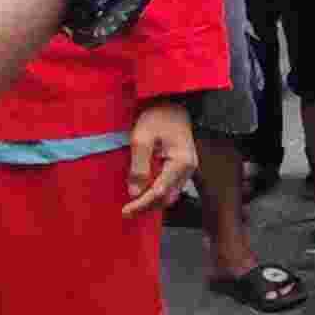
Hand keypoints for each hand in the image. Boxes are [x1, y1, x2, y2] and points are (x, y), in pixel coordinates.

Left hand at [123, 99, 194, 215]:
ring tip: (133, 204)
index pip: (159, 191)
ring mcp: (188, 169)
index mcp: (180, 162)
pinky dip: (157, 192)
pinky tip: (144, 191)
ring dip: (152, 201)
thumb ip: (138, 167)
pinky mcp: (183, 167)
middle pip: (167, 198)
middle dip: (147, 207)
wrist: (172, 103)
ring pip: (170, 195)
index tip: (125, 211)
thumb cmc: (157, 117)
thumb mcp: (142, 139)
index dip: (141, 204)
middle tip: (127, 211)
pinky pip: (171, 186)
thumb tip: (135, 193)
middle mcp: (188, 169)